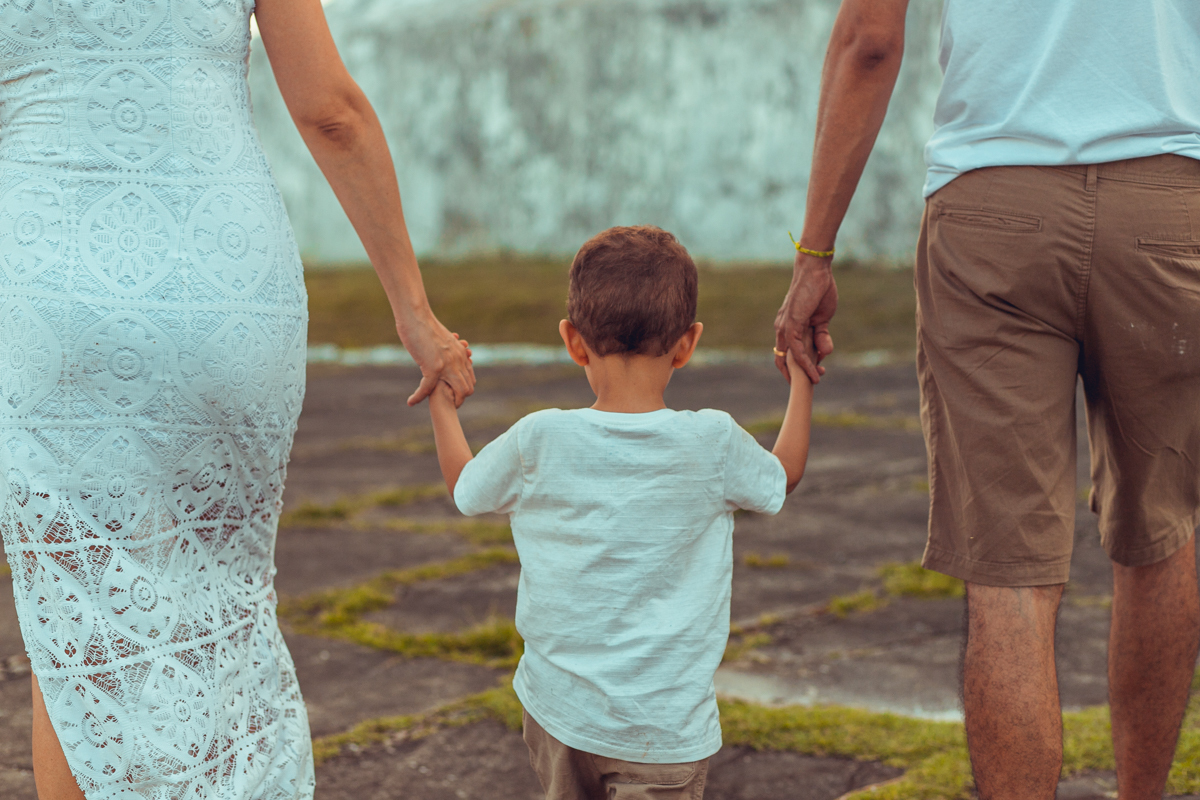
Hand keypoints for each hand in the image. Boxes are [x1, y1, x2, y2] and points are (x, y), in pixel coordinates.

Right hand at [399, 315, 475, 406]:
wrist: (416, 316)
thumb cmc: (425, 325)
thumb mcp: (443, 338)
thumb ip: (449, 348)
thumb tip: (451, 352)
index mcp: (461, 354)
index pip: (470, 379)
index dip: (463, 390)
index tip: (451, 394)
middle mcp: (458, 360)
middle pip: (468, 388)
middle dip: (458, 400)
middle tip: (446, 404)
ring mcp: (447, 364)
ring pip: (456, 392)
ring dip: (446, 402)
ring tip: (435, 405)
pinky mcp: (433, 366)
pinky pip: (427, 389)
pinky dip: (418, 397)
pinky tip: (411, 401)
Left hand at [774, 252, 836, 383]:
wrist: (816, 272)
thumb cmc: (818, 292)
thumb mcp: (822, 319)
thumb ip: (821, 337)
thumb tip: (824, 353)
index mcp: (787, 328)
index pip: (785, 354)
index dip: (794, 368)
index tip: (808, 377)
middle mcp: (782, 330)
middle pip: (782, 360)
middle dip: (796, 375)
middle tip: (812, 383)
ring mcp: (784, 328)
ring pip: (790, 358)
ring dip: (804, 372)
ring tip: (817, 380)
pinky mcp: (790, 326)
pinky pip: (797, 351)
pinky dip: (806, 364)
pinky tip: (815, 372)